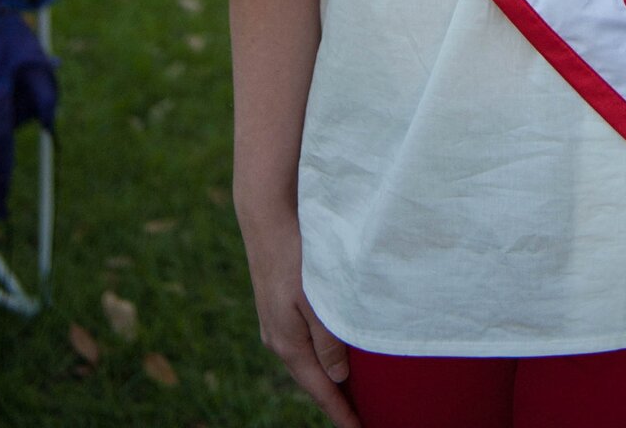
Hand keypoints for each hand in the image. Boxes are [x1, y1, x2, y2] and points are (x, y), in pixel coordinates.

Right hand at [238, 205, 359, 427]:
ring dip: (326, 375)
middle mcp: (277, 339)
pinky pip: (300, 342)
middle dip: (334, 398)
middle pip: (311, 379)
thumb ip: (328, 341)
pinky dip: (318, 354)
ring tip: (349, 389)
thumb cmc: (296, 255)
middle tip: (359, 414)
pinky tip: (329, 350)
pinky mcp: (276, 307)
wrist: (266, 217)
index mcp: (288, 343)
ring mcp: (274, 323)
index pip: (320, 390)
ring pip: (305, 360)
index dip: (341, 413)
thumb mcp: (317, 299)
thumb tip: (338, 378)